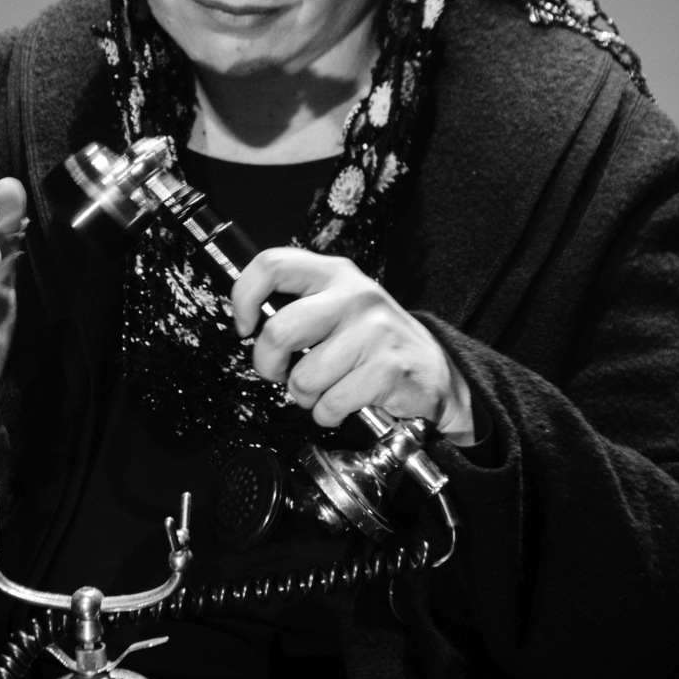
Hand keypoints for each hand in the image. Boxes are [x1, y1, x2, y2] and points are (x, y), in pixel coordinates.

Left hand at [232, 248, 473, 442]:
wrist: (434, 371)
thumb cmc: (375, 341)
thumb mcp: (340, 305)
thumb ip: (301, 303)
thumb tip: (250, 319)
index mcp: (335, 273)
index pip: (273, 265)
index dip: (244, 297)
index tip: (245, 325)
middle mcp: (354, 296)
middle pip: (279, 331)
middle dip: (268, 364)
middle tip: (279, 373)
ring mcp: (373, 331)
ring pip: (303, 377)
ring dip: (306, 396)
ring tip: (326, 388)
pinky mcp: (386, 368)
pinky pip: (330, 404)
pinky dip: (329, 413)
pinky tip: (346, 402)